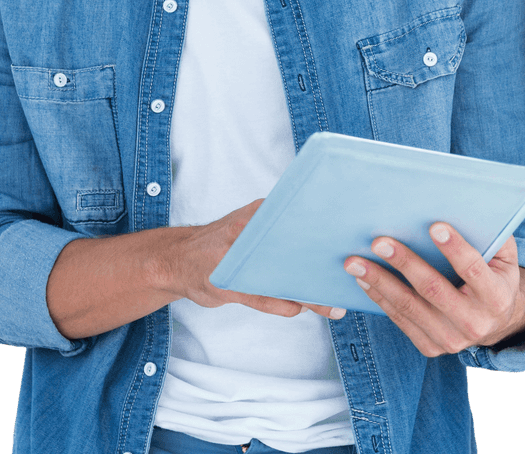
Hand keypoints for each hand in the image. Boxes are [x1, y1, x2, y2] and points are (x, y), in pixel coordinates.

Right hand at [167, 198, 344, 319]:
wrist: (174, 259)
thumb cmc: (220, 243)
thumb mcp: (247, 223)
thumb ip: (274, 226)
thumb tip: (318, 234)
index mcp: (258, 215)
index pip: (298, 221)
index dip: (325, 233)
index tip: (350, 246)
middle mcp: (249, 232)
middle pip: (295, 249)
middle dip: (321, 266)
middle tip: (348, 278)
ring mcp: (237, 259)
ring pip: (282, 278)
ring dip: (309, 294)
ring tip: (333, 305)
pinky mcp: (227, 286)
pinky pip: (261, 298)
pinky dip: (283, 305)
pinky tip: (300, 309)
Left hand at [343, 223, 524, 356]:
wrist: (496, 323)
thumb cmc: (496, 277)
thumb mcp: (505, 258)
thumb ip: (492, 236)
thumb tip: (466, 206)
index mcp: (496, 298)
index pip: (473, 269)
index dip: (455, 248)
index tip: (434, 225)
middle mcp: (475, 323)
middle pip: (433, 290)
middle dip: (404, 263)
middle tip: (380, 242)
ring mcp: (451, 339)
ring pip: (410, 307)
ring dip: (380, 282)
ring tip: (356, 262)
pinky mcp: (431, 347)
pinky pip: (401, 321)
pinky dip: (380, 299)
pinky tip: (365, 281)